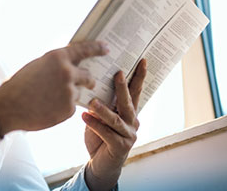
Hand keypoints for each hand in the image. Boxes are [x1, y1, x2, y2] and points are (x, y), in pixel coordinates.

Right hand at [0, 41, 108, 136]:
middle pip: (88, 76)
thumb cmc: (20, 85)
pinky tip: (48, 108)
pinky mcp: (68, 109)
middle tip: (88, 82)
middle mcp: (67, 73)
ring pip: (78, 93)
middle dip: (88, 80)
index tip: (106, 48)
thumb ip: (57, 64)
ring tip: (49, 99)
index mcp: (58, 58)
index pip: (85, 49)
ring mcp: (69, 92)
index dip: (97, 48)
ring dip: (69, 96)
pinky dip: (63, 107)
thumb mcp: (38, 65)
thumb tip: (72, 65)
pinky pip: (71, 107)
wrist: (9, 107)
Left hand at [81, 59, 146, 190]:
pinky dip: (94, 125)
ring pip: (116, 119)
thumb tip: (92, 82)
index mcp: (129, 113)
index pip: (136, 91)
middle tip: (118, 73)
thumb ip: (102, 103)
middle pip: (128, 102)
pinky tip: (84, 117)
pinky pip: (106, 134)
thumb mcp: (101, 117)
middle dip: (123, 88)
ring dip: (103, 109)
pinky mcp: (119, 147)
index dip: (139, 76)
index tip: (142, 61)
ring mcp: (128, 136)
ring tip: (92, 101)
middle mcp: (132, 122)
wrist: (100, 165)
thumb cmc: (100, 137)